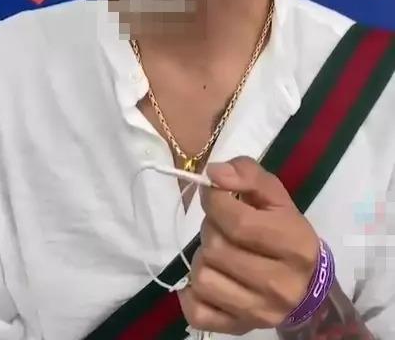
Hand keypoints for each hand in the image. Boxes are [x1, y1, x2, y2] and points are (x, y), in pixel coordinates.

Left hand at [178, 157, 319, 335]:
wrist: (306, 283)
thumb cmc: (285, 230)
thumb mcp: (274, 194)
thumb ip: (247, 174)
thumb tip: (214, 174)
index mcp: (293, 243)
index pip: (237, 221)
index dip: (214, 201)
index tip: (213, 192)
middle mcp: (280, 284)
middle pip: (217, 249)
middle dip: (210, 228)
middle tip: (221, 225)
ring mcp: (260, 312)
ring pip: (203, 278)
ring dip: (203, 258)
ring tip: (218, 252)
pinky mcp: (240, 329)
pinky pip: (197, 313)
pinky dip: (192, 293)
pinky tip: (210, 277)